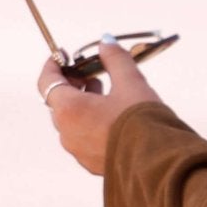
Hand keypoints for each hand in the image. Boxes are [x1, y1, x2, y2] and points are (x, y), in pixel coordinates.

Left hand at [36, 37, 161, 177]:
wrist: (159, 163)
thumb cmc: (143, 122)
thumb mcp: (131, 83)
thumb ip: (115, 59)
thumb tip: (106, 43)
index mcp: (70, 110)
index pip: (47, 82)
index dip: (53, 65)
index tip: (62, 55)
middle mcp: (68, 132)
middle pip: (60, 102)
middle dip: (74, 84)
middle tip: (92, 73)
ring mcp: (78, 151)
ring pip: (72, 121)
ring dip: (83, 104)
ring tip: (106, 94)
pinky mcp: (92, 163)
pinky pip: (84, 138)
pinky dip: (91, 123)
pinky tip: (113, 118)